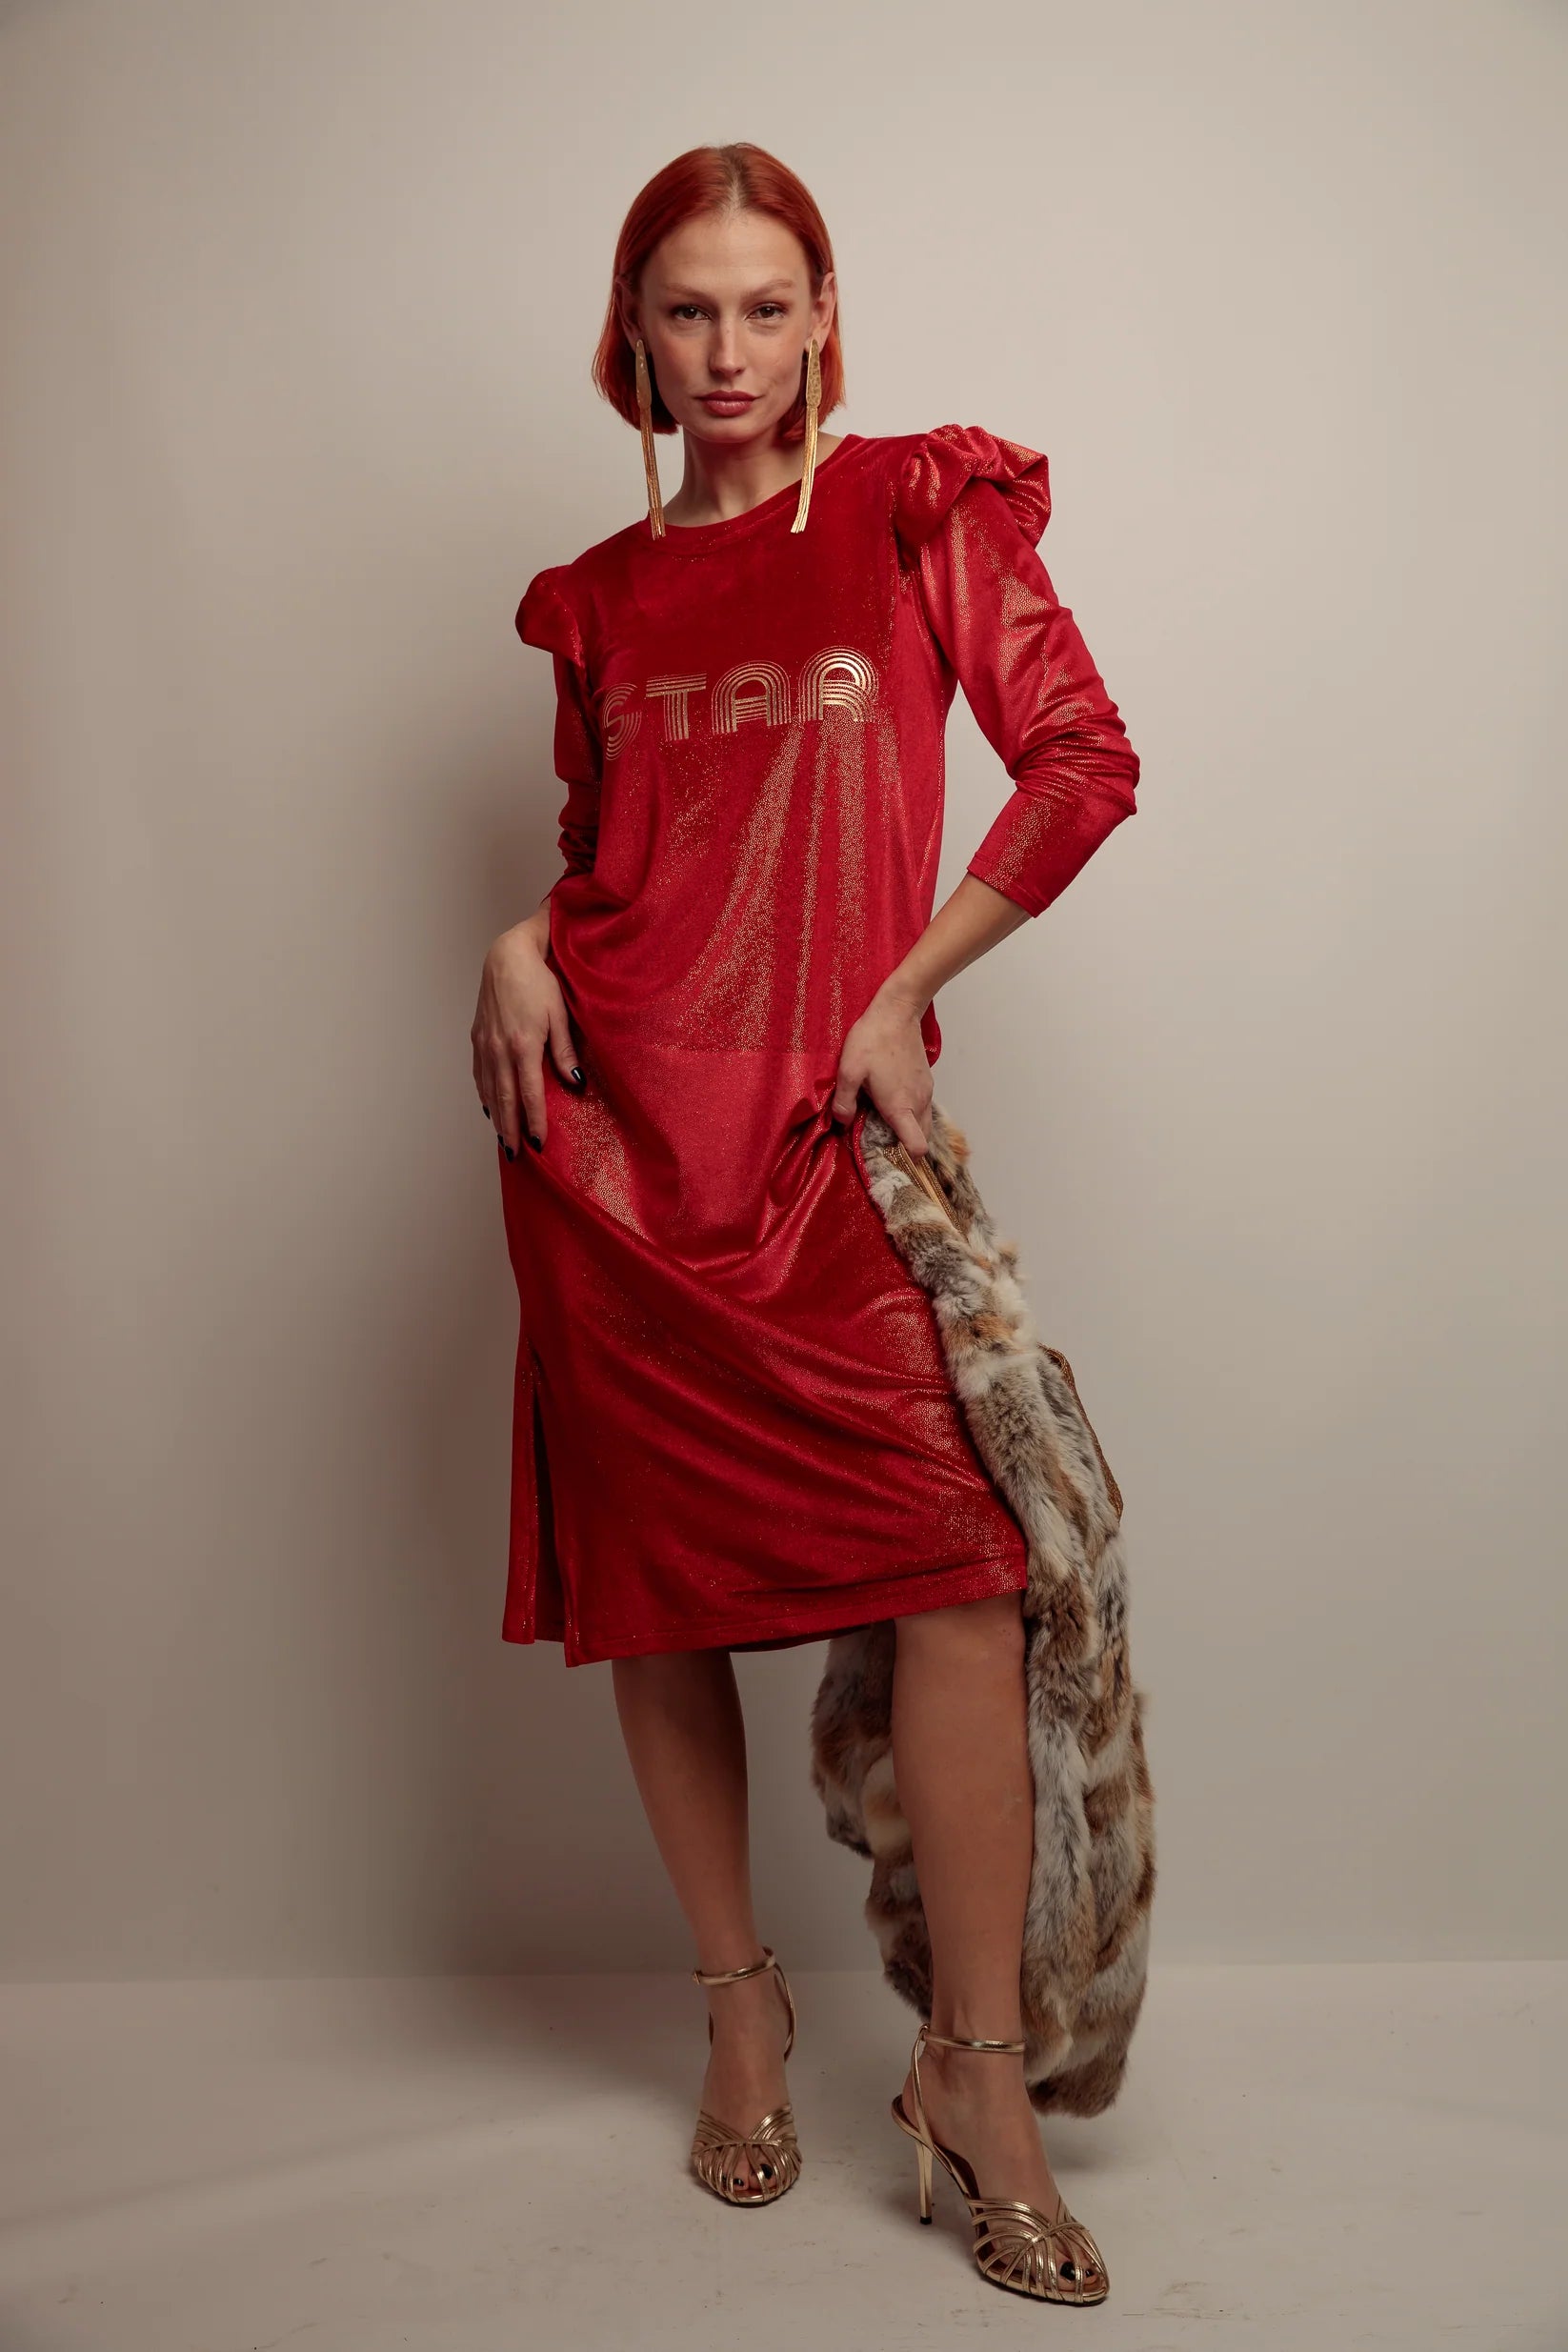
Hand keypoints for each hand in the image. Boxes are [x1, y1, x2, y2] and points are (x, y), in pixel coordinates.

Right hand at [471, 910, 582, 1156]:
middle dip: (511, 1130)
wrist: (507, 956)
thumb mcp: (559, 1013)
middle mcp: (499, 1049)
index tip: (539, 1144)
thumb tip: (576, 1082)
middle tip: (517, 1155)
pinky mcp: (477, 1038)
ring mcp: (484, 1045)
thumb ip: (565, 1049)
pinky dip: (484, 1095)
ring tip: (504, 1140)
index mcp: (523, 1045)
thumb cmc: (539, 981)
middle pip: (504, 1100)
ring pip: (488, 1091)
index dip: (534, 1121)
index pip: (529, 1093)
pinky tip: (489, 1108)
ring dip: (496, 1118)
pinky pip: (479, 1075)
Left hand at [829, 983, 932, 1155]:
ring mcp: (926, 1091)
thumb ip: (844, 1101)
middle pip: (922, 1139)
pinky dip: (911, 1113)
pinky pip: (923, 1107)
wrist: (897, 1011)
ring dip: (908, 1128)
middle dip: (905, 1145)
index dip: (905, 1158)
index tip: (888, 1157)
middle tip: (880, 1139)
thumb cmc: (871, 1039)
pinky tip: (890, 1100)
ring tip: (883, 1121)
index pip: (917, 1146)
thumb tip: (843, 1122)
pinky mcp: (926, 1081)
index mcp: (900, 1106)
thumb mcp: (848, 1070)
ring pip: (923, 1123)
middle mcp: (918, 1102)